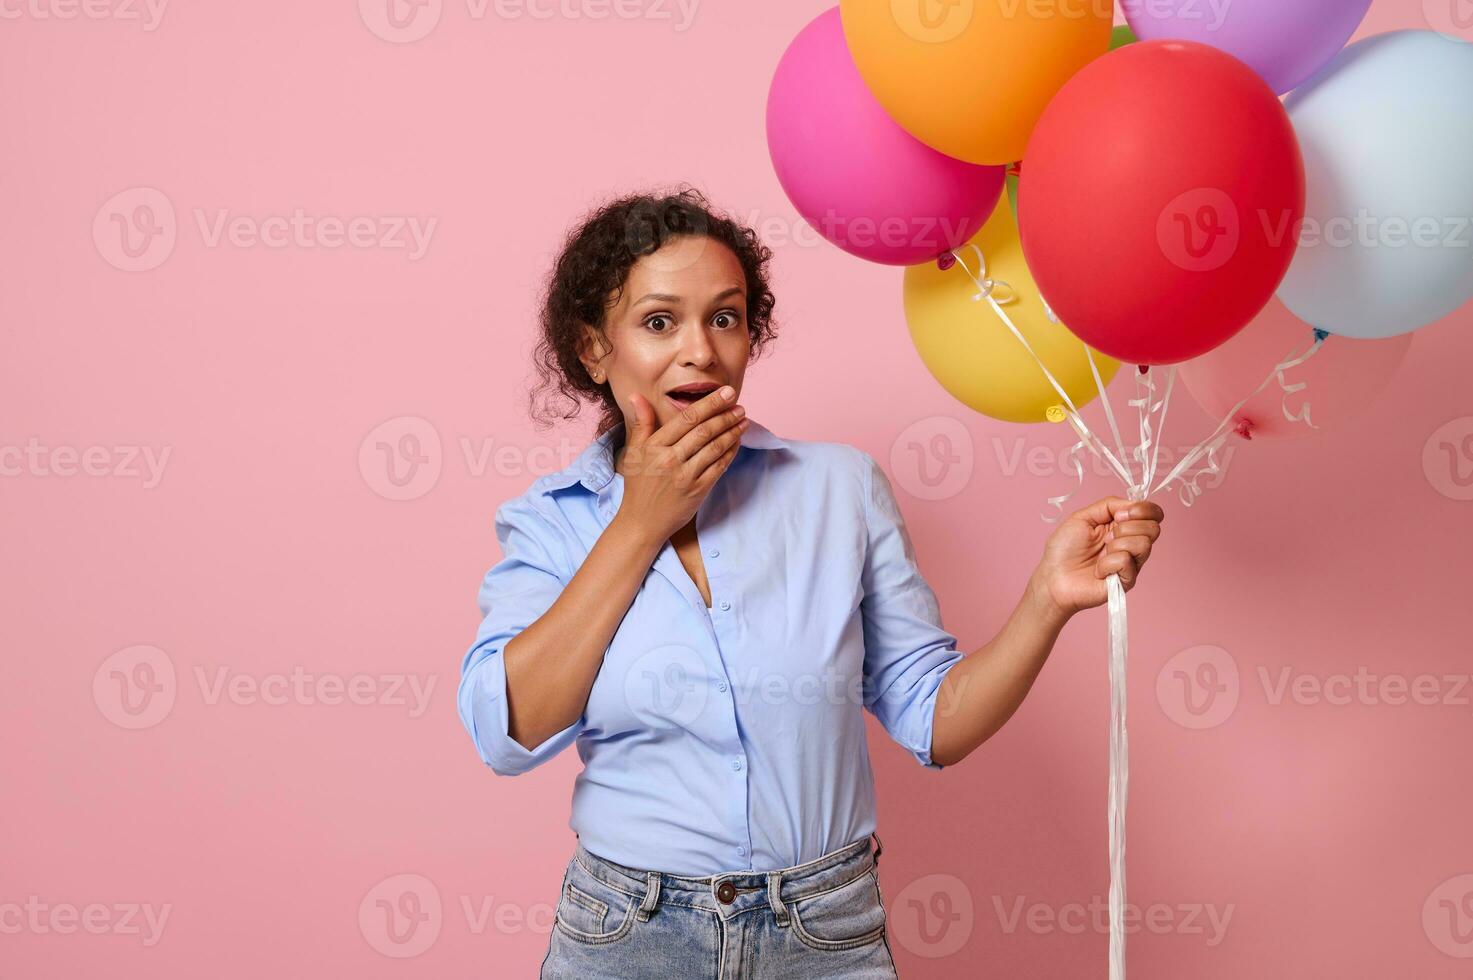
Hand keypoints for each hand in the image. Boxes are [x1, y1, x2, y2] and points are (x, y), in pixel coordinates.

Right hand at [613, 387, 748, 542]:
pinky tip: (737, 442)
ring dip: (732, 432)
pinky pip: (719, 467)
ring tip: (743, 421)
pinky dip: (730, 453)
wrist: (641, 522)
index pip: (687, 418)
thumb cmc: (638, 485)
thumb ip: (641, 423)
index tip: (726, 393)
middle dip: (725, 415)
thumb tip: (638, 397)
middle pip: (704, 431)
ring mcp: (685, 476)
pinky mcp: (698, 490)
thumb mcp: (634, 452)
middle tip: (740, 405)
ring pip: (714, 448)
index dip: (709, 404)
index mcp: (655, 446)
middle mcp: (670, 459)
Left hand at [1030, 496, 1164, 616]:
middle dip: (1127, 527)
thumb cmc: (1064, 550)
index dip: (1143, 510)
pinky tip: (1098, 570)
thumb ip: (1109, 505)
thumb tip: (1134, 504)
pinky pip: (1126, 561)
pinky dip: (1107, 563)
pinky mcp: (1128, 581)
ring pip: (1144, 544)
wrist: (1053, 577)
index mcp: (1123, 525)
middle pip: (1153, 528)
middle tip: (1106, 537)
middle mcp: (1132, 543)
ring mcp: (1132, 563)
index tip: (1120, 514)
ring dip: (1116, 544)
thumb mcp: (1083, 517)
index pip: (1153, 513)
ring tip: (1101, 553)